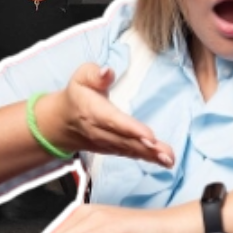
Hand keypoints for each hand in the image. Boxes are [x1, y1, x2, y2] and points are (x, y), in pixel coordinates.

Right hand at [36, 63, 175, 166]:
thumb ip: (95, 74)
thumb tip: (107, 71)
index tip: (149, 136)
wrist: (62, 121)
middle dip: (145, 148)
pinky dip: (147, 159)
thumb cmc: (77, 95)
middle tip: (166, 154)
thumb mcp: (81, 77)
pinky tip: (164, 161)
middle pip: (124, 141)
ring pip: (129, 150)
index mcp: (92, 111)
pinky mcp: (113, 149)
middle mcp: (100, 131)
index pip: (113, 122)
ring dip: (150, 156)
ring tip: (169, 159)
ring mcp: (106, 143)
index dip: (131, 129)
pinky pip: (130, 154)